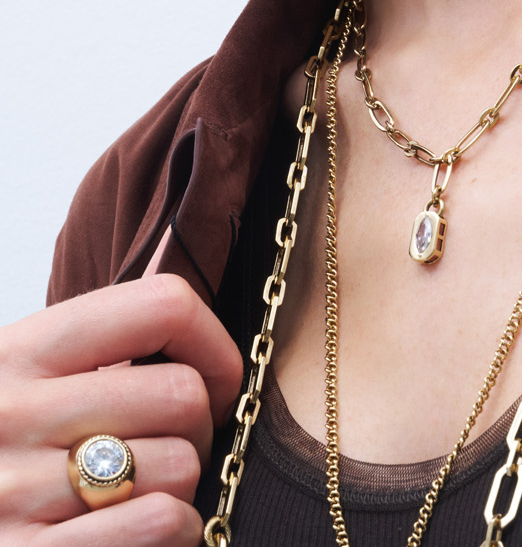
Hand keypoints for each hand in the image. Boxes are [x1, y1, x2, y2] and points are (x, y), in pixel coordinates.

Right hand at [0, 274, 242, 543]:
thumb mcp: (19, 381)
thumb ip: (92, 348)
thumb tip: (182, 288)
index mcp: (17, 353)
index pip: (161, 304)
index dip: (213, 342)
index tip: (214, 378)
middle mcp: (12, 416)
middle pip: (181, 394)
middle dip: (199, 427)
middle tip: (174, 447)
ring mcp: (14, 494)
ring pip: (178, 467)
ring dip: (182, 488)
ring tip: (145, 494)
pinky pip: (157, 526)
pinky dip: (173, 533)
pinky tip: (138, 535)